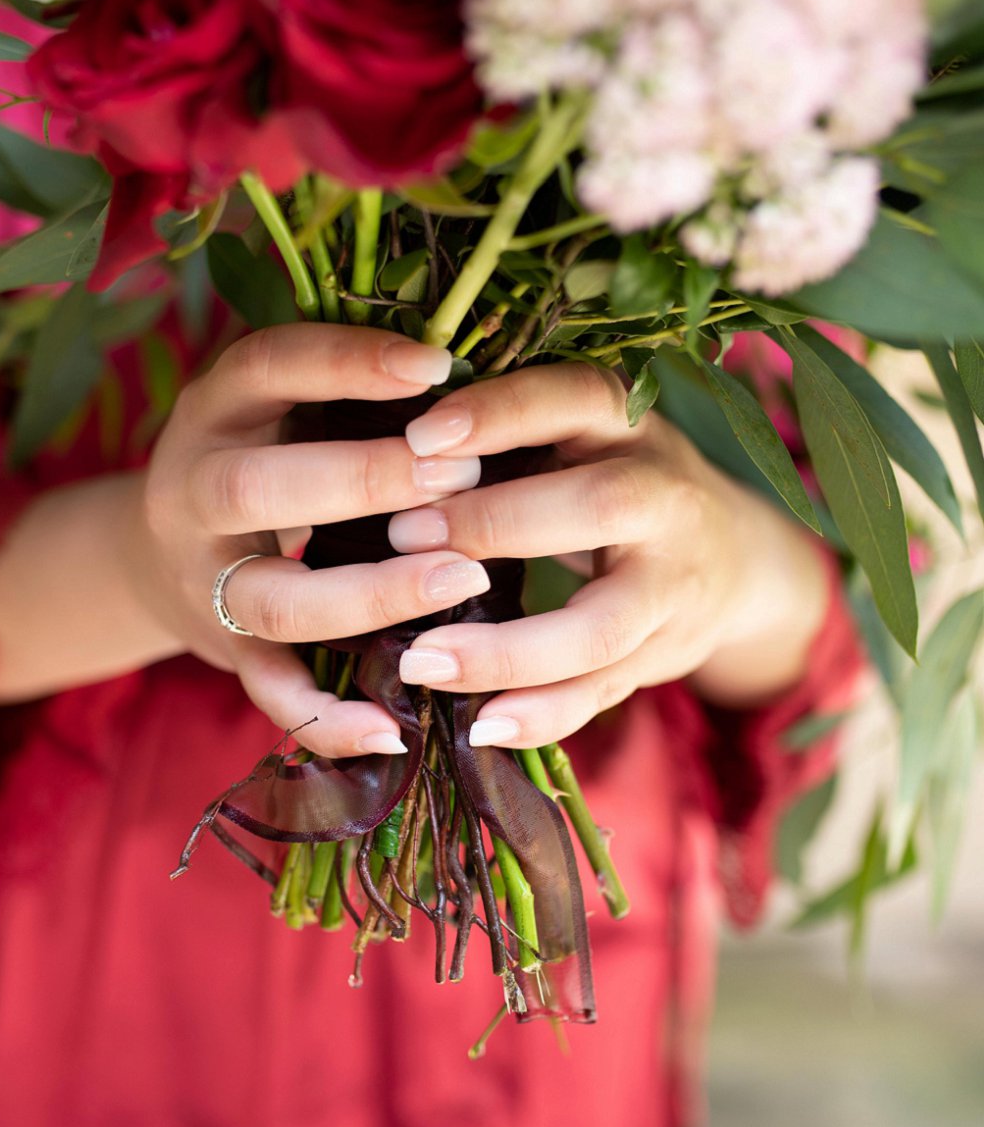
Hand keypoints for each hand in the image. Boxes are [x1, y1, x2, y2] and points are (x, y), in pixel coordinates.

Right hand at [133, 325, 492, 757]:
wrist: (158, 552)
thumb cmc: (266, 454)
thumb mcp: (283, 402)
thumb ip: (350, 390)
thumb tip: (475, 373)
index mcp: (216, 408)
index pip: (268, 366)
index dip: (348, 364)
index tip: (437, 366)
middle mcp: (193, 491)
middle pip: (255, 488)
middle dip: (363, 480)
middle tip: (460, 475)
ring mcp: (206, 580)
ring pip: (274, 601)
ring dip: (371, 593)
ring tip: (464, 579)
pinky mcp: (227, 652)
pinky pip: (273, 693)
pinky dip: (331, 720)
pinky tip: (397, 728)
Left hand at [385, 362, 830, 745]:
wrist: (734, 558)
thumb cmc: (614, 478)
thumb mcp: (583, 435)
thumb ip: (512, 437)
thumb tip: (392, 447)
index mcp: (632, 427)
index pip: (574, 400)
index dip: (500, 415)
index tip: (418, 437)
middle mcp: (665, 499)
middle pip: (595, 509)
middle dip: (493, 525)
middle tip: (401, 538)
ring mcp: (670, 587)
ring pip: (597, 628)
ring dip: (505, 650)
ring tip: (421, 662)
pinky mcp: (661, 656)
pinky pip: (600, 693)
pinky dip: (540, 716)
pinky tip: (481, 726)